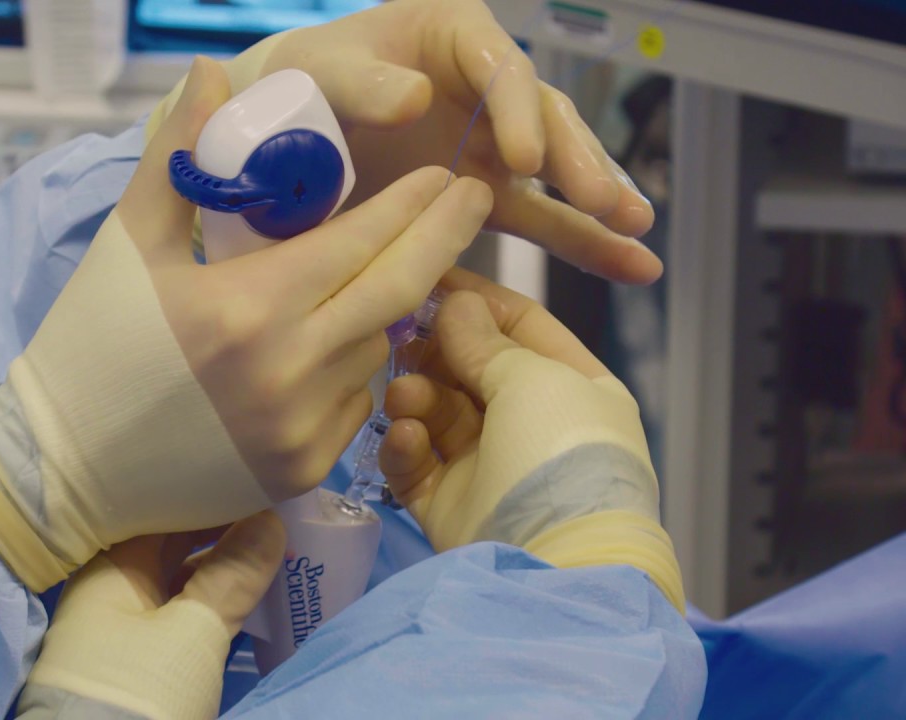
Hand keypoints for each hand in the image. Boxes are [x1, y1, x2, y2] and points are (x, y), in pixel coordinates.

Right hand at [0, 58, 491, 590]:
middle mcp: (287, 372)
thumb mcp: (126, 244)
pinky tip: (324, 352)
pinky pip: (355, 406)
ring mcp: (300, 431)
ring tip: (370, 279)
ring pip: (377, 351)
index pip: (359, 242)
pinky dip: (352, 372)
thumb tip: (212, 73)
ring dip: (384, 309)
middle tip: (473, 201)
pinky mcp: (301, 473)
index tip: (447, 177)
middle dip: (445, 239)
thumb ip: (176, 154)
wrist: (61, 466)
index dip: (412, 206)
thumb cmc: (91, 345)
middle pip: (397, 292)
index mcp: (247, 306)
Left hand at [16, 512, 285, 719]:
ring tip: (269, 550)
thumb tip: (269, 522)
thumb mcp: (195, 630)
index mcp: (108, 566)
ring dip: (219, 566)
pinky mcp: (135, 663)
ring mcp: (119, 628)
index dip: (205, 491)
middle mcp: (107, 589)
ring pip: (175, 580)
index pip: (157, 506)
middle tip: (271, 510)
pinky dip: (211, 600)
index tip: (251, 477)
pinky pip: (178, 612)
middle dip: (217, 528)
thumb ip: (233, 574)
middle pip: (166, 543)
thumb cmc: (140, 688)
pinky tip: (244, 597)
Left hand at [201, 0, 659, 283]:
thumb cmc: (305, 85)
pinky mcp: (488, 191)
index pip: (499, 67)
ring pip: (555, 168)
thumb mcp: (323, 73)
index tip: (523, 160)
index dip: (516, 113)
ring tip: (636, 232)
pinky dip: (583, 240)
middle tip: (601, 200)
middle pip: (543, 116)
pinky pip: (541, 216)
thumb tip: (416, 97)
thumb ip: (362, 82)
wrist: (288, 129)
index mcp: (454, 33)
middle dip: (576, 159)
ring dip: (595, 200)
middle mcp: (488, 83)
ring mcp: (493, 139)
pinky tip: (632, 264)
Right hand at [379, 277, 684, 611]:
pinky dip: (406, 444)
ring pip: (438, 412)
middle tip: (401, 336)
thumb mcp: (535, 380)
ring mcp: (491, 467)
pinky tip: (404, 437)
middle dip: (436, 350)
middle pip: (471, 368)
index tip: (426, 278)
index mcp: (575, 388)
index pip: (521, 326)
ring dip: (417, 396)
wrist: (556, 565)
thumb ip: (486, 340)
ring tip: (405, 397)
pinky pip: (417, 462)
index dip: (475, 300)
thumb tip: (454, 304)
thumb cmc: (562, 459)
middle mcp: (533, 425)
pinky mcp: (450, 506)